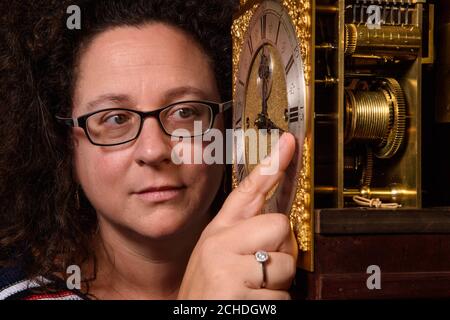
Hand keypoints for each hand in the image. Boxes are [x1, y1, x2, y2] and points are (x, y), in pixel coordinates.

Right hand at [178, 133, 297, 298]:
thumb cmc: (209, 293)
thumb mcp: (217, 259)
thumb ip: (244, 237)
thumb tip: (279, 226)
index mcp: (216, 233)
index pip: (246, 191)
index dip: (270, 166)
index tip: (288, 143)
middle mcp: (218, 244)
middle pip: (280, 225)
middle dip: (281, 251)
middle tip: (260, 272)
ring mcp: (227, 268)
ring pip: (286, 263)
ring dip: (277, 283)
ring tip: (252, 291)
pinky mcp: (237, 294)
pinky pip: (283, 295)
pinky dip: (273, 305)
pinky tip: (250, 305)